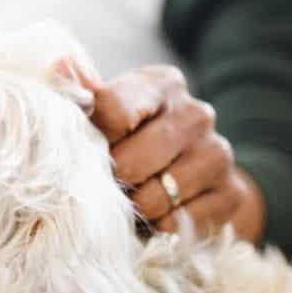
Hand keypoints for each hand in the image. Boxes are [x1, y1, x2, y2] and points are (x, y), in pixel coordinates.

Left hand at [58, 60, 264, 241]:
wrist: (189, 171)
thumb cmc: (132, 137)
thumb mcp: (106, 110)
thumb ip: (82, 93)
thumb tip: (60, 65)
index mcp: (162, 84)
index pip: (112, 112)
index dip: (95, 140)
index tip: (91, 149)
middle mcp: (197, 114)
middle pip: (131, 162)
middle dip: (113, 180)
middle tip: (111, 184)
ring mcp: (219, 153)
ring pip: (156, 197)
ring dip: (136, 208)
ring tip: (134, 200)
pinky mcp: (232, 193)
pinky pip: (183, 223)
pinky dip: (163, 228)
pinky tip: (159, 216)